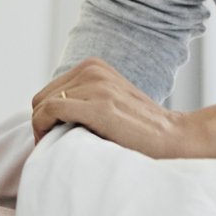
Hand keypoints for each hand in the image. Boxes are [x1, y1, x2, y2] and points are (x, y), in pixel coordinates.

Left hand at [30, 58, 207, 158]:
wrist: (174, 138)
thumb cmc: (139, 131)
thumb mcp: (108, 102)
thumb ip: (83, 100)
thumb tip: (45, 117)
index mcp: (95, 66)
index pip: (49, 90)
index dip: (45, 117)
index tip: (54, 138)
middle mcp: (94, 70)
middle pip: (41, 97)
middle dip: (41, 124)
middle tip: (53, 148)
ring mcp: (97, 86)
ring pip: (42, 105)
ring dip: (42, 130)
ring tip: (57, 149)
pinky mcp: (99, 106)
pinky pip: (50, 111)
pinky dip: (43, 129)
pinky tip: (55, 145)